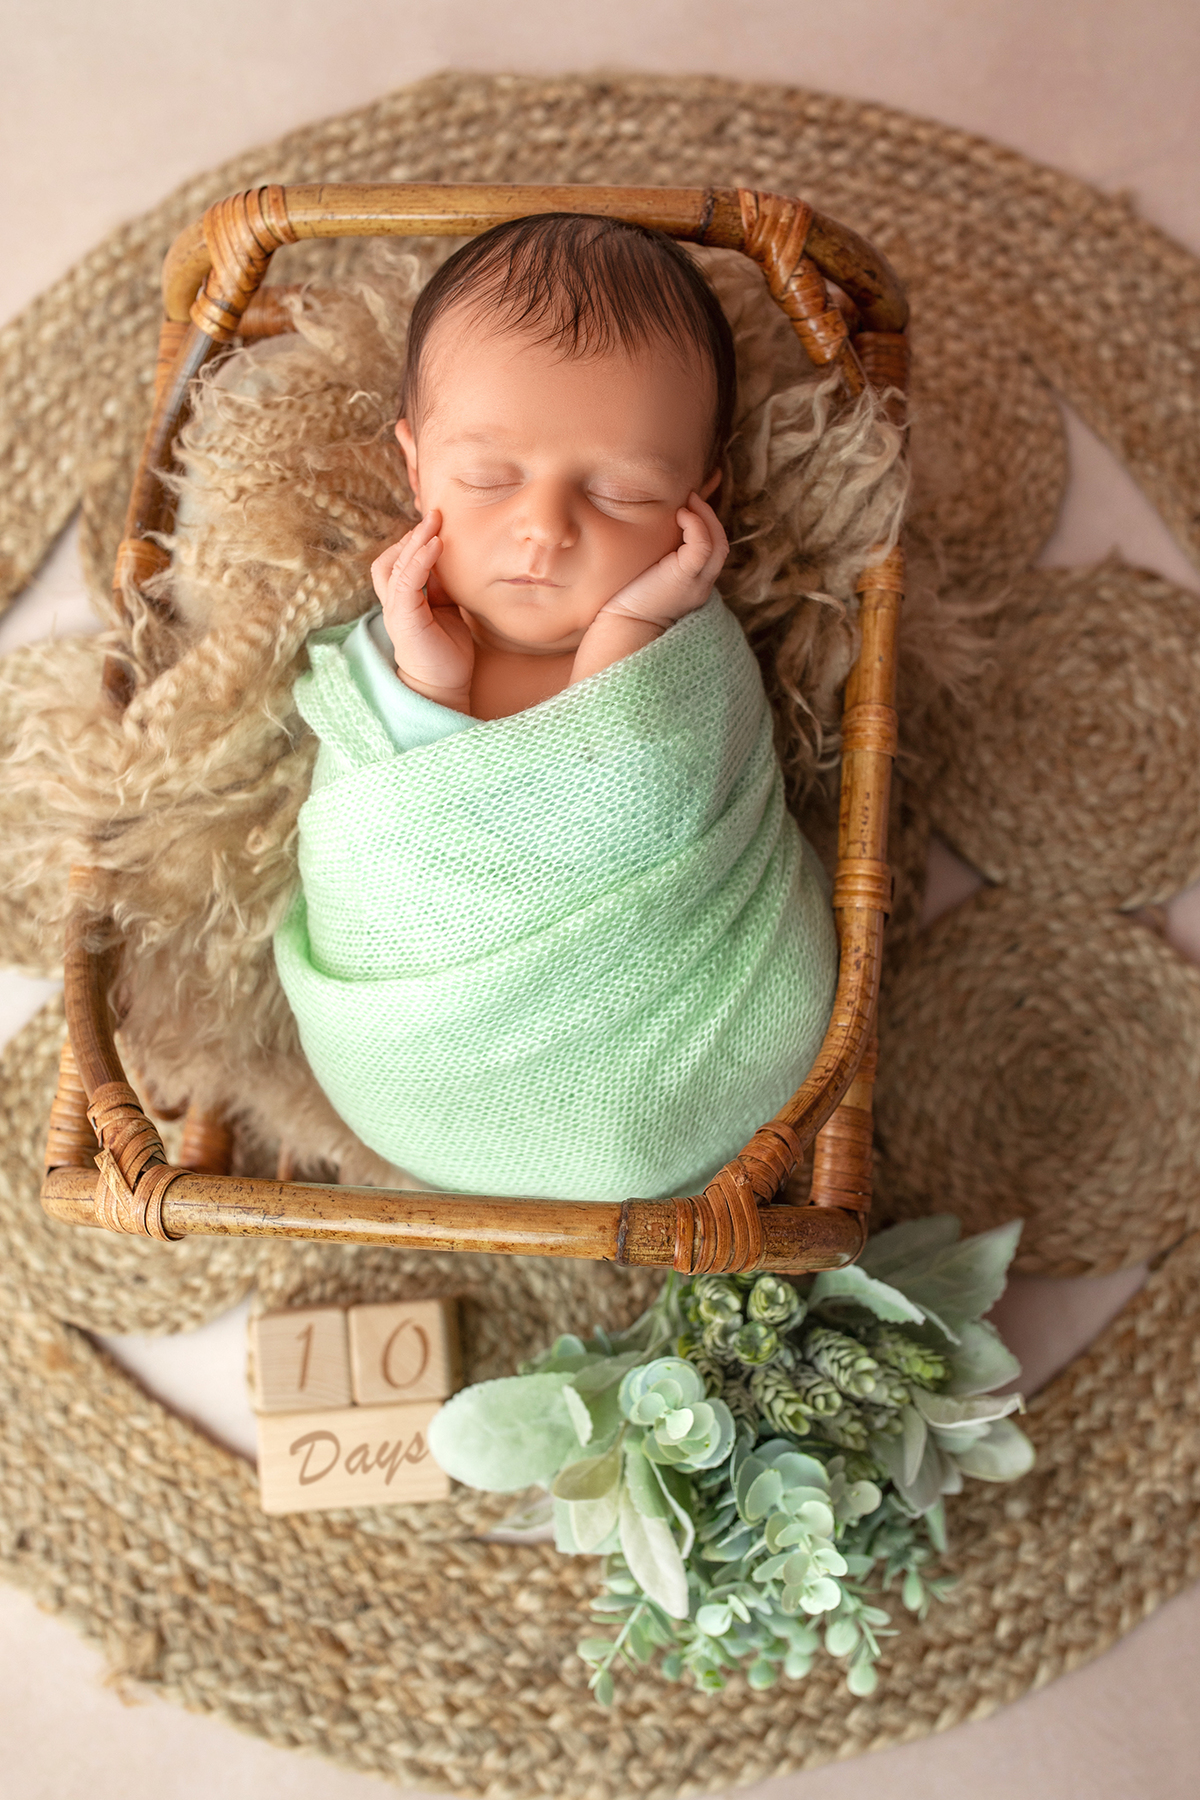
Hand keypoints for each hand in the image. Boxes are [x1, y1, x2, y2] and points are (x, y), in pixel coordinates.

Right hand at [370, 510, 473, 712]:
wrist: (444, 686)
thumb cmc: (448, 651)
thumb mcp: (448, 610)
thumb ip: (444, 586)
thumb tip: (452, 558)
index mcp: (403, 600)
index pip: (399, 561)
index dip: (414, 541)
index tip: (436, 522)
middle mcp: (393, 602)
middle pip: (391, 557)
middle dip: (412, 535)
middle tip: (435, 514)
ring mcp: (395, 609)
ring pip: (395, 564)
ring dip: (415, 540)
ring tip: (435, 521)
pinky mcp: (402, 617)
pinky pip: (406, 580)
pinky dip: (420, 559)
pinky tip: (436, 545)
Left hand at [597, 491, 728, 629]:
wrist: (622, 627)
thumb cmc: (626, 601)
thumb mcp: (647, 572)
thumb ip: (656, 556)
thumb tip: (647, 531)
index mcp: (694, 584)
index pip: (712, 550)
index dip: (706, 526)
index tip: (689, 508)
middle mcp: (701, 585)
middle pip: (721, 544)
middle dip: (709, 517)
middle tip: (691, 497)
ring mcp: (697, 584)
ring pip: (718, 544)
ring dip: (706, 517)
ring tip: (688, 501)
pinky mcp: (685, 579)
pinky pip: (703, 547)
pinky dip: (696, 525)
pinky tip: (680, 514)